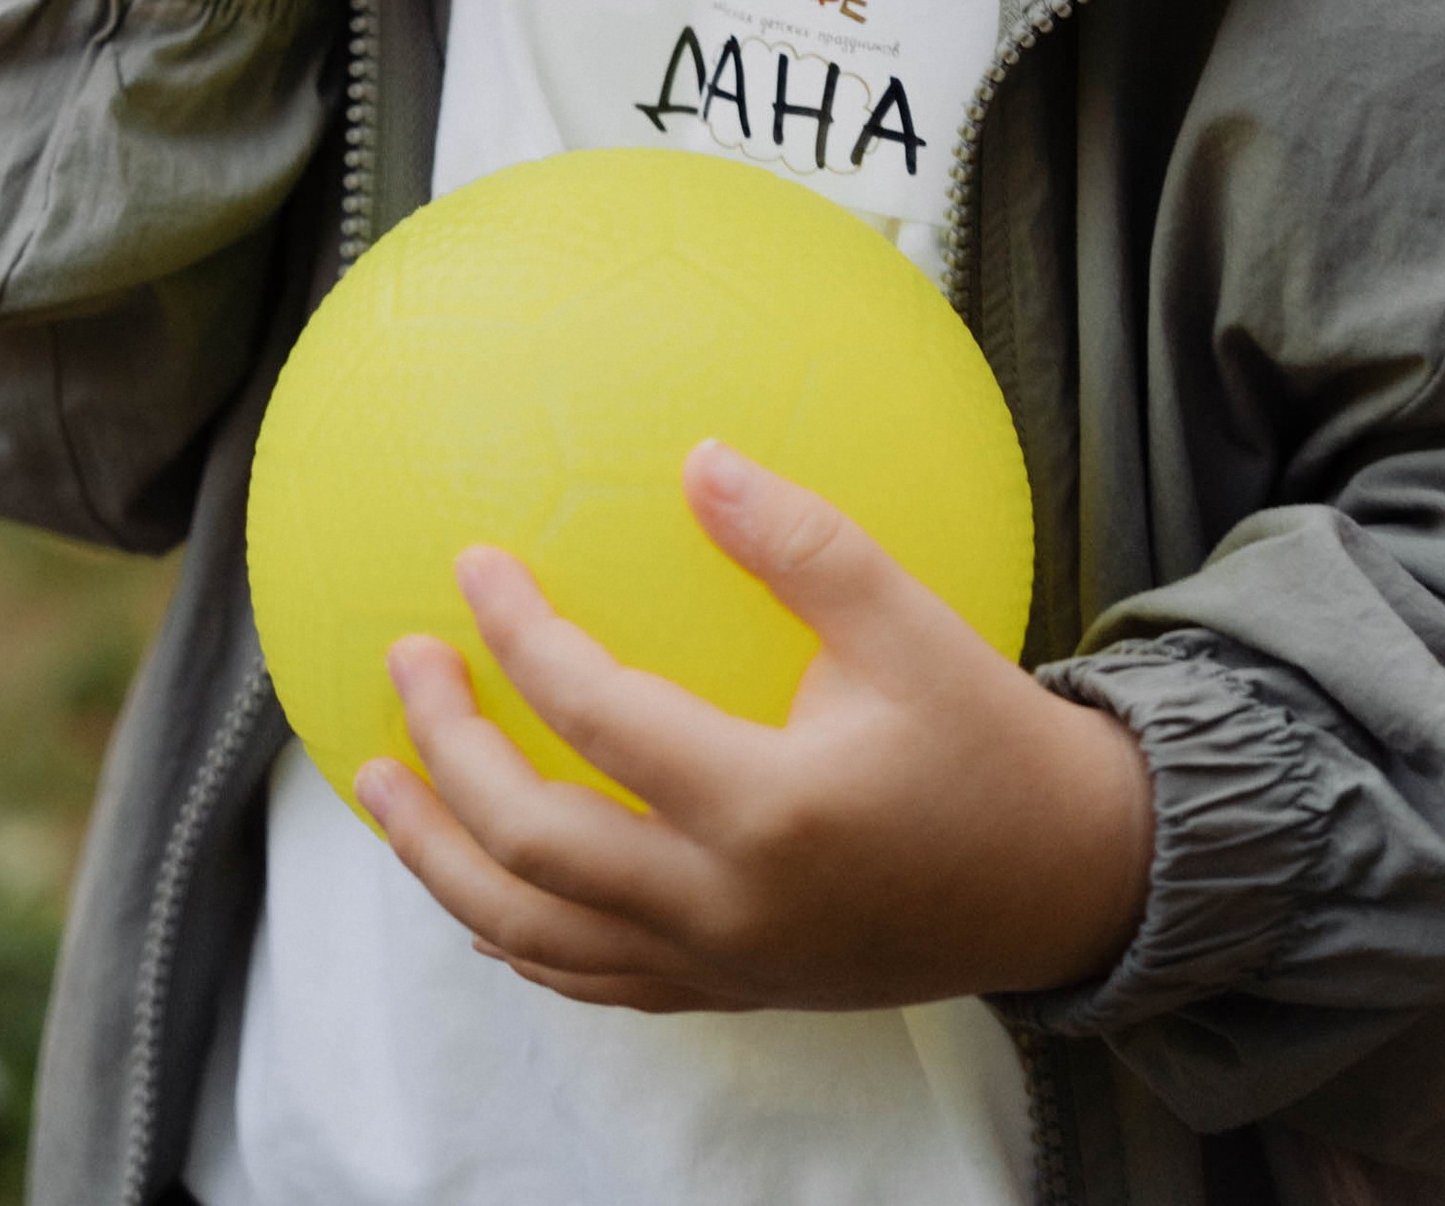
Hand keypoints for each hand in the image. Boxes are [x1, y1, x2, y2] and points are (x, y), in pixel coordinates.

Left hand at [359, 441, 1152, 1013]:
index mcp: (765, 809)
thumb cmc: (988, 740)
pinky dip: (514, 930)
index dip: (521, 639)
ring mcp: (719, 965)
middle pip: (532, 846)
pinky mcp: (728, 990)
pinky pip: (590, 978)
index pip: (598, 719)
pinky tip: (471, 883)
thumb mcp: (910, 622)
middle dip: (448, 754)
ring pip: (537, 934)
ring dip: (443, 860)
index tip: (470, 563)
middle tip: (403, 663)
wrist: (1065, 884)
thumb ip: (800, 541)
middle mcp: (724, 905)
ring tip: (379, 784)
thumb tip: (696, 454)